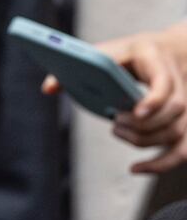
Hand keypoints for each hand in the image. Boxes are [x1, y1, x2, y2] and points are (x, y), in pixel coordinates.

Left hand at [42, 22, 186, 173]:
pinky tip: (135, 169)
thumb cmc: (130, 53)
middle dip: (143, 123)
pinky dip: (161, 164)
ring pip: (178, 131)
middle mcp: (180, 83)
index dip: (154, 99)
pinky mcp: (185, 123)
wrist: (165, 51)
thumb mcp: (106, 52)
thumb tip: (47, 88)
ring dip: (146, 139)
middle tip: (115, 119)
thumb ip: (77, 67)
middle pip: (174, 110)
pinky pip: (182, 150)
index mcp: (157, 61)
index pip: (165, 82)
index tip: (136, 112)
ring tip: (117, 130)